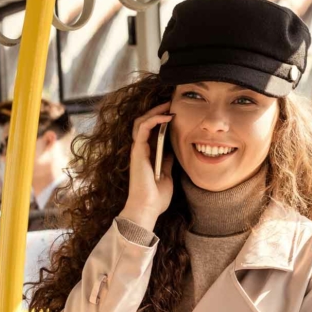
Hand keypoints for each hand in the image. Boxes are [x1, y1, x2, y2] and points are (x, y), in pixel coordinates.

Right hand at [119, 104, 174, 229]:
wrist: (147, 208)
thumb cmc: (156, 196)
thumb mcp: (167, 175)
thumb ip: (168, 161)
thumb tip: (174, 150)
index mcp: (147, 155)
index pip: (151, 131)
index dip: (161, 119)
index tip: (175, 112)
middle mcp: (140, 150)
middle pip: (145, 122)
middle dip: (157, 110)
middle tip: (171, 103)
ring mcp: (137, 149)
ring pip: (141, 121)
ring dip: (155, 111)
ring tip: (169, 104)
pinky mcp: (137, 151)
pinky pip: (143, 128)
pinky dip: (154, 119)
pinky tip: (167, 116)